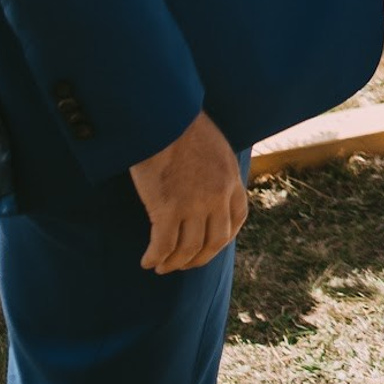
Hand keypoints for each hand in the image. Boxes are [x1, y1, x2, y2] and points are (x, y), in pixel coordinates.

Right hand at [130, 110, 246, 273]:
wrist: (163, 117)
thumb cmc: (181, 126)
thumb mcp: (214, 146)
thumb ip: (217, 170)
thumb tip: (209, 185)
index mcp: (231, 179)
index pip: (237, 219)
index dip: (224, 238)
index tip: (209, 246)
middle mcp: (217, 196)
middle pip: (215, 241)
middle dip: (199, 258)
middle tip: (183, 264)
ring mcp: (194, 204)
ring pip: (188, 248)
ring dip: (175, 263)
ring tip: (162, 266)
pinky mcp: (168, 208)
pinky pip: (163, 245)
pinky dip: (155, 257)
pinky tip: (147, 261)